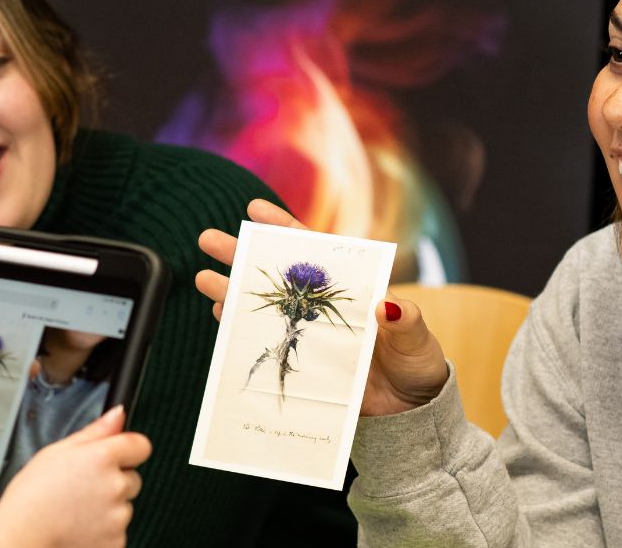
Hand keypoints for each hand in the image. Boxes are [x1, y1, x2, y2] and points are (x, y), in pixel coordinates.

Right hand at [0, 407, 149, 547]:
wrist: (23, 536)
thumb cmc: (32, 496)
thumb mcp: (57, 452)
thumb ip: (95, 432)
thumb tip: (117, 414)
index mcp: (102, 457)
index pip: (141, 445)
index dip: (128, 450)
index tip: (118, 456)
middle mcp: (115, 485)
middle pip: (132, 478)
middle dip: (114, 481)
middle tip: (83, 488)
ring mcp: (118, 515)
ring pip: (124, 505)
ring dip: (108, 507)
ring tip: (76, 510)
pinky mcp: (116, 540)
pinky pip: (118, 530)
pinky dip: (104, 530)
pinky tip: (80, 525)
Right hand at [195, 199, 447, 415]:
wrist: (410, 412)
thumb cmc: (417, 365)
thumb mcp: (418, 340)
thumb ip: (405, 322)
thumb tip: (388, 305)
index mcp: (352, 289)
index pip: (315, 251)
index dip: (283, 228)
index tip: (254, 210)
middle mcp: (325, 306)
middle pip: (278, 274)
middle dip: (242, 255)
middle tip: (209, 240)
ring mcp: (310, 333)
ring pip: (265, 305)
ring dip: (233, 291)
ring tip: (203, 278)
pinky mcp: (303, 362)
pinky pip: (268, 339)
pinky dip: (243, 329)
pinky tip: (222, 317)